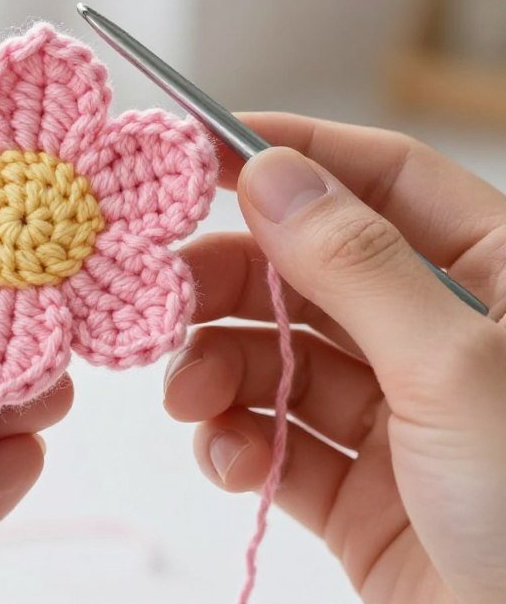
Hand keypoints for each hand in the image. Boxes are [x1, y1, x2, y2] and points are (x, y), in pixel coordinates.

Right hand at [164, 114, 505, 603]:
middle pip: (305, 269)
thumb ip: (355, 263)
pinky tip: (234, 462)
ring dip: (217, 370)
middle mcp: (438, 337)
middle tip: (164, 295)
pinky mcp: (355, 488)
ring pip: (277, 356)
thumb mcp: (453, 369)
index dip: (291, 154)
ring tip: (188, 398)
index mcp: (494, 279)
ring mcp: (394, 415)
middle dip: (228, 281)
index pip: (381, 178)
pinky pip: (275, 440)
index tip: (196, 149)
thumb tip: (269, 172)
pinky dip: (238, 443)